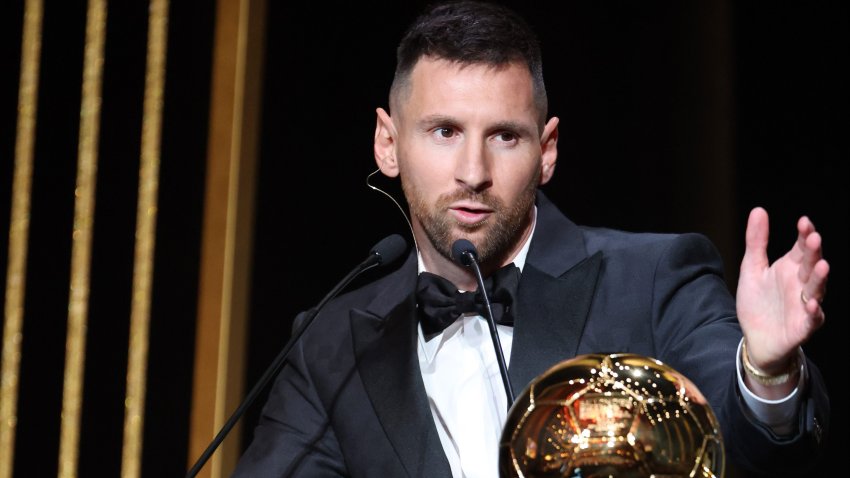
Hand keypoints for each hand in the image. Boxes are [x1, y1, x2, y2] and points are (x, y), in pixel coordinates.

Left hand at [736, 207, 827, 373]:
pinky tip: (811, 303)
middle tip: (814, 238)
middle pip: (810, 265)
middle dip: (813, 253)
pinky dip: (813, 311)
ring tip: (822, 265)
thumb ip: (757, 242)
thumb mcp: (752, 269)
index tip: (804, 222)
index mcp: (790, 268)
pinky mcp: (803, 326)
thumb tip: (759, 210)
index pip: (801, 248)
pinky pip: (812, 318)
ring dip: (820, 279)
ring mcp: (804, 304)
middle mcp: (801, 284)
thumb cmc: (757, 302)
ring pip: (816, 289)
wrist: (755, 338)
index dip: (804, 235)